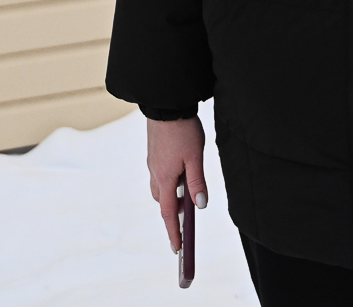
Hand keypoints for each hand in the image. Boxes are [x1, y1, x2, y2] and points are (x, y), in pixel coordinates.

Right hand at [146, 116, 208, 252]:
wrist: (165, 104)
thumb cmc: (182, 129)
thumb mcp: (195, 157)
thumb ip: (197, 182)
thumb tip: (200, 206)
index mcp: (165, 178)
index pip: (169, 214)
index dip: (174, 233)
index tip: (178, 249)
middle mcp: (155, 173)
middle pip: (163, 203)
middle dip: (172, 217)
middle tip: (184, 227)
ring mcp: (153, 163)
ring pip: (159, 189)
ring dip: (170, 199)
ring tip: (185, 200)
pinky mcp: (153, 154)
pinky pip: (158, 176)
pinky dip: (168, 183)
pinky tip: (179, 175)